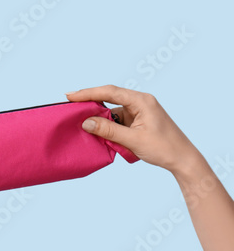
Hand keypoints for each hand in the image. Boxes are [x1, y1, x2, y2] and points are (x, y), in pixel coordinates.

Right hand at [66, 85, 199, 173]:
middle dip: (90, 101)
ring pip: (111, 110)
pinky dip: (106, 125)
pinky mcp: (136, 121)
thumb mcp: (133, 140)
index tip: (70, 96)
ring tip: (80, 122)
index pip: (110, 92)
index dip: (89, 93)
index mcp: (142, 101)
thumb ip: (108, 130)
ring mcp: (138, 111)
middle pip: (109, 97)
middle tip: (69, 105)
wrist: (182, 158)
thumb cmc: (163, 147)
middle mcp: (140, 102)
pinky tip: (96, 131)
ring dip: (98, 117)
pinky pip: (116, 120)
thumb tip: (86, 122)